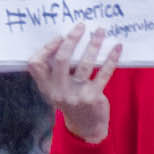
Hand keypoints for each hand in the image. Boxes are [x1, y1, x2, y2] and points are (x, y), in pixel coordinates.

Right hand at [30, 25, 120, 143]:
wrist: (85, 127)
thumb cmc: (71, 101)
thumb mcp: (57, 89)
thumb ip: (56, 71)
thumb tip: (66, 40)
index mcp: (46, 87)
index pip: (36, 64)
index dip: (46, 48)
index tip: (59, 36)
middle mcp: (58, 91)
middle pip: (61, 60)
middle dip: (71, 40)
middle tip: (81, 26)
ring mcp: (75, 94)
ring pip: (84, 64)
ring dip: (93, 44)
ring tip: (100, 31)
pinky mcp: (92, 97)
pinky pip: (103, 74)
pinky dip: (111, 59)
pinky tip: (117, 48)